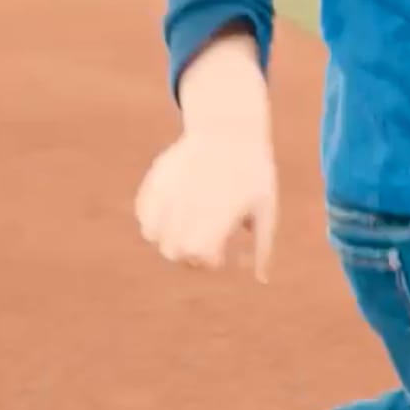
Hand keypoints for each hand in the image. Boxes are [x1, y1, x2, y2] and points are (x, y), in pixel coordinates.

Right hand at [136, 29, 279, 280]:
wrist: (230, 128)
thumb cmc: (253, 173)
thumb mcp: (266, 208)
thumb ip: (263, 247)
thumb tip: (261, 281)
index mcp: (218, 211)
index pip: (198, 253)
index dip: (208, 260)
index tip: (221, 252)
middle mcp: (190, 201)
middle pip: (172, 251)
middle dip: (187, 255)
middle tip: (203, 243)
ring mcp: (170, 188)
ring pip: (152, 234)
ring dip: (167, 239)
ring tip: (186, 228)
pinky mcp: (157, 178)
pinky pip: (143, 211)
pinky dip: (153, 219)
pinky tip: (173, 212)